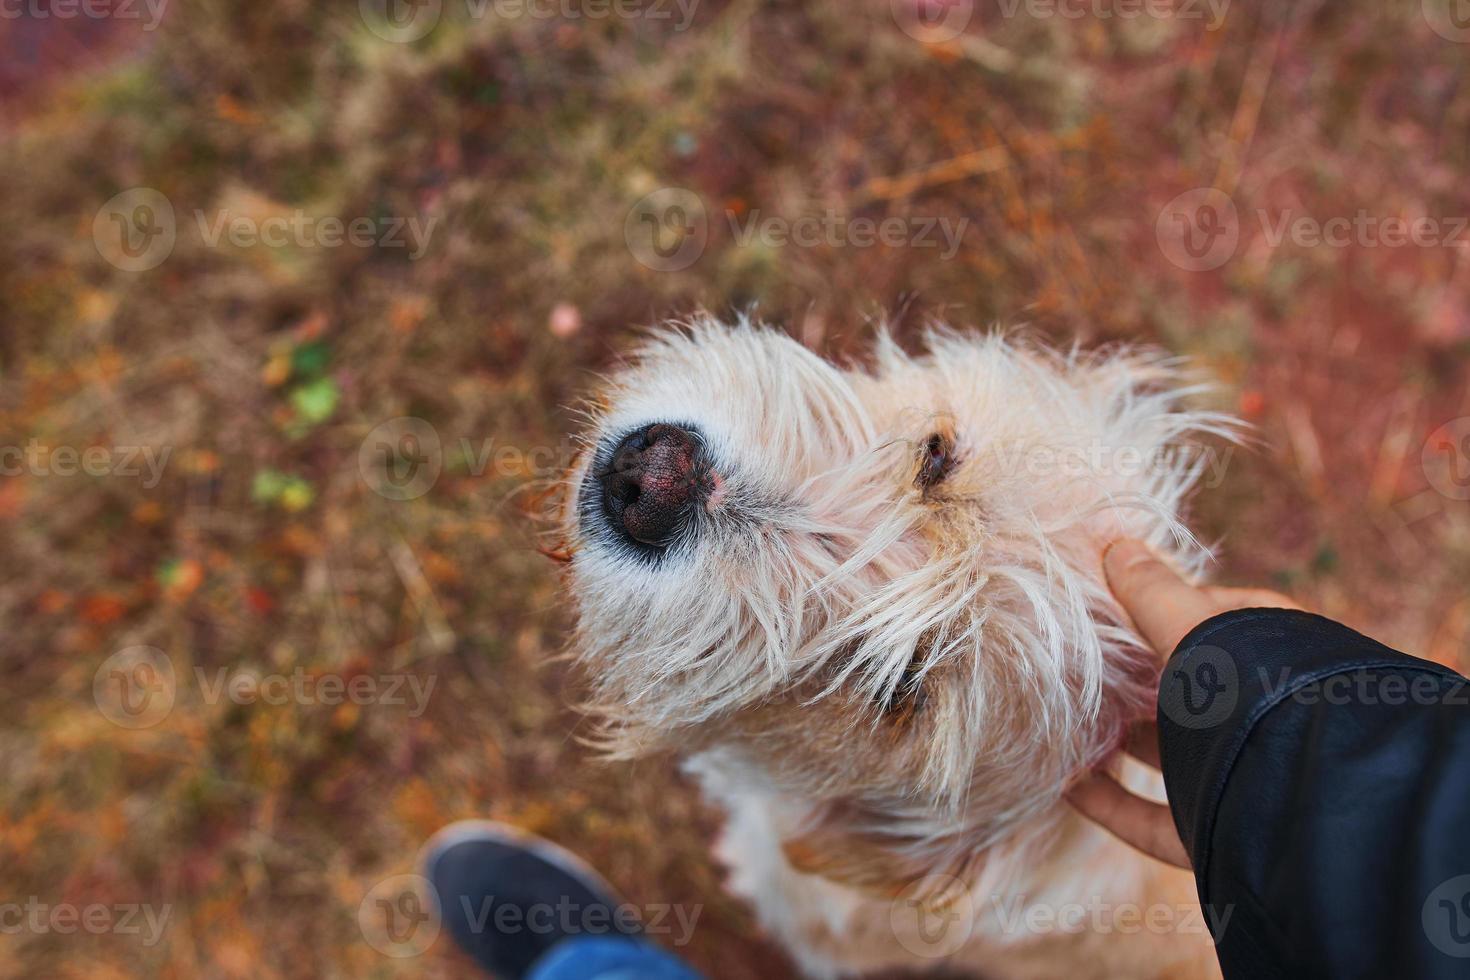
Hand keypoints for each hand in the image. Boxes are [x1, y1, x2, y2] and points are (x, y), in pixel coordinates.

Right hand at [1065, 539, 1299, 868]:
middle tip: (1075, 663)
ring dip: (1113, 740)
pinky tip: (1066, 784)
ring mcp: (1234, 778)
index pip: (1220, 619)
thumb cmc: (1254, 695)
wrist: (1298, 800)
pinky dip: (1107, 800)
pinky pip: (1148, 816)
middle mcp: (1257, 718)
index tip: (1113, 603)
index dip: (1167, 606)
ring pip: (1165, 754)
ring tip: (1060, 719)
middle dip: (1131, 679)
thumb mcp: (1194, 629)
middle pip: (1185, 691)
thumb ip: (1151, 592)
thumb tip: (1116, 545)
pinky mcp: (1209, 830)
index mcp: (1271, 658)